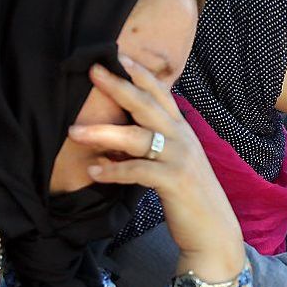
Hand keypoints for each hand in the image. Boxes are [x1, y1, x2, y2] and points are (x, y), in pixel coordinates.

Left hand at [67, 56, 244, 282]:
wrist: (213, 231)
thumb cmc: (189, 196)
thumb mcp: (174, 162)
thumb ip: (153, 145)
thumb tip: (115, 137)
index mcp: (182, 131)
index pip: (162, 95)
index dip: (141, 74)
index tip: (118, 56)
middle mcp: (183, 139)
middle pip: (148, 106)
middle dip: (120, 87)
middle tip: (93, 71)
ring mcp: (181, 159)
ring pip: (138, 138)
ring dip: (104, 133)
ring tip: (73, 132)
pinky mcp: (175, 181)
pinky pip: (139, 171)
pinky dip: (115, 170)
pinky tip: (94, 172)